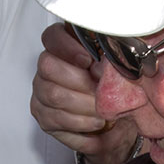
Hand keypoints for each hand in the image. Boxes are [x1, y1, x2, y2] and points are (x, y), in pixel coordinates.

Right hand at [31, 23, 141, 163]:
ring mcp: (42, 93)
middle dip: (79, 80)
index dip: (67, 46)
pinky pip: (57, 118)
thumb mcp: (121, 74)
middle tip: (99, 91)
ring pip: (53, 94)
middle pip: (48, 66)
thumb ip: (112, 62)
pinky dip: (82, 123)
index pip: (52, 36)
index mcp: (66, 49)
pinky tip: (96, 122)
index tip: (87, 59)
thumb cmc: (117, 96)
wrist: (119, 127)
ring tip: (103, 111)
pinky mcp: (44, 117)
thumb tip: (110, 58)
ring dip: (84, 104)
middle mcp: (49, 68)